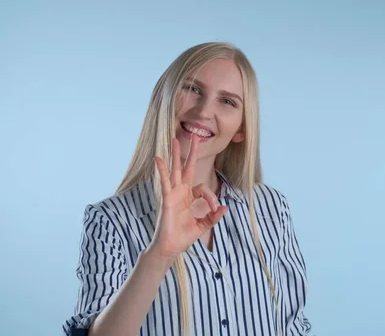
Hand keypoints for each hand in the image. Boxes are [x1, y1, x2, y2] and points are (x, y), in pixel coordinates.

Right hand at [148, 136, 227, 259]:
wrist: (170, 248)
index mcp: (189, 198)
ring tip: (174, 140)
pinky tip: (159, 159)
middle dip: (191, 152)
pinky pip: (165, 182)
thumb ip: (213, 217)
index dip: (212, 197)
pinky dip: (162, 170)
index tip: (216, 209)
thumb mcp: (203, 225)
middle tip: (195, 136)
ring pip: (175, 170)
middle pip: (187, 168)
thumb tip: (225, 207)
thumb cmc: (183, 237)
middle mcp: (181, 193)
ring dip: (175, 155)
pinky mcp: (167, 199)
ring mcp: (173, 194)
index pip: (203, 188)